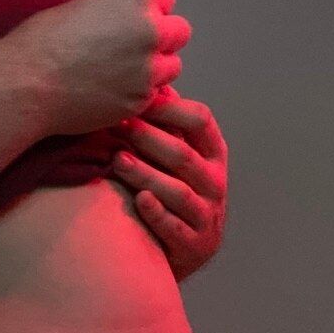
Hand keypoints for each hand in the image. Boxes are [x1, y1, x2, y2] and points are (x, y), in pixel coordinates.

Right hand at [8, 0, 191, 135]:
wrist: (27, 83)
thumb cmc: (42, 42)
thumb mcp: (85, 5)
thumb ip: (118, 12)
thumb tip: (128, 24)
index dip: (149, 12)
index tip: (131, 24)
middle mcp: (151, 27)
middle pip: (178, 32)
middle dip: (160, 42)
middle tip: (131, 52)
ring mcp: (149, 67)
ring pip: (171, 68)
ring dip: (154, 71)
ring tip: (120, 75)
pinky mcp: (140, 100)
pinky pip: (153, 96)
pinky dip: (138, 96)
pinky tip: (111, 93)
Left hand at [110, 89, 227, 280]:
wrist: (183, 253)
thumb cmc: (173, 195)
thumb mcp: (178, 158)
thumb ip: (168, 125)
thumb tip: (151, 79)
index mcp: (213, 155)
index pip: (200, 120)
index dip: (171, 107)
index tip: (139, 97)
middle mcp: (215, 184)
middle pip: (184, 155)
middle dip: (150, 138)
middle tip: (119, 125)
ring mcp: (206, 216)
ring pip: (178, 191)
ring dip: (146, 174)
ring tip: (117, 160)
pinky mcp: (192, 246)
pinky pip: (174, 227)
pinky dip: (157, 213)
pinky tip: (139, 200)